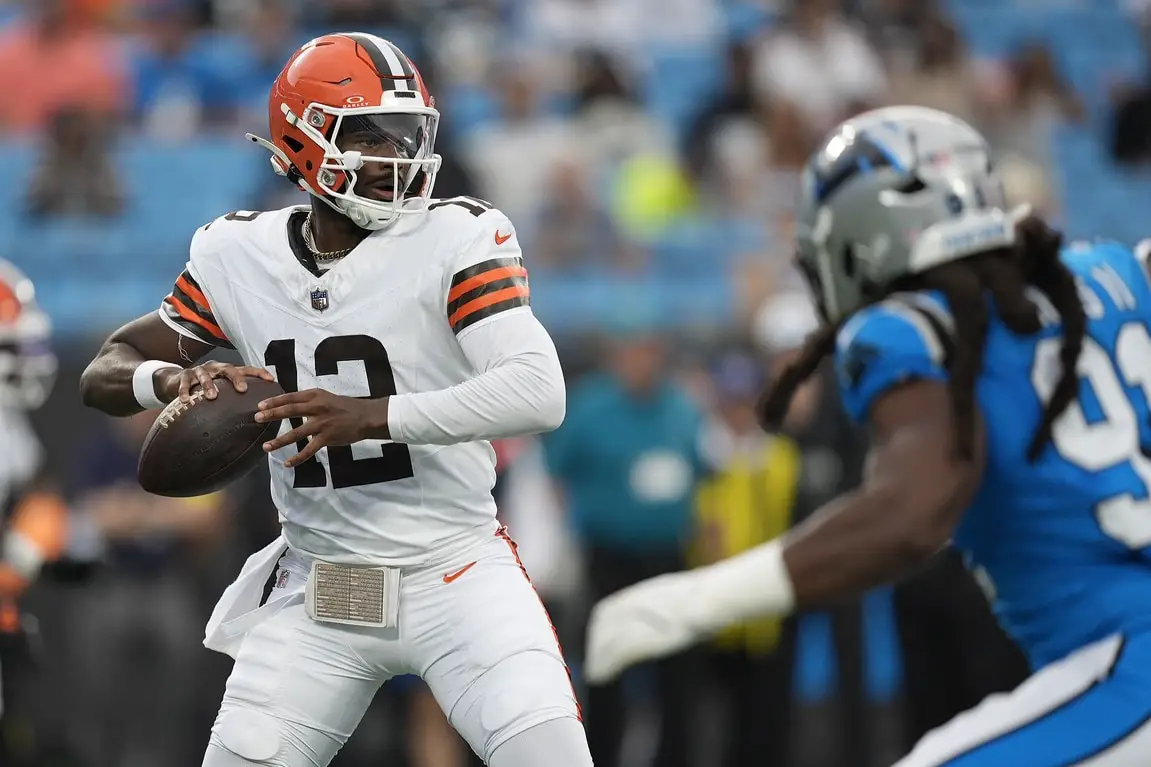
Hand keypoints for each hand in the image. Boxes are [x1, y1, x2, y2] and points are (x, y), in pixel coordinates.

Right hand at [156, 362, 274, 403]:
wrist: (175, 381)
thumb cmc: (204, 388)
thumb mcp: (220, 389)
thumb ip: (234, 398)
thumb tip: (255, 415)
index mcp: (226, 371)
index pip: (246, 369)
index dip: (259, 373)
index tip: (271, 380)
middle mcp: (214, 368)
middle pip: (227, 369)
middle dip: (236, 378)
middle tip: (243, 389)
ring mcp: (199, 371)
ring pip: (205, 376)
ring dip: (209, 385)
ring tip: (212, 396)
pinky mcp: (183, 376)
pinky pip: (184, 383)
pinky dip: (184, 392)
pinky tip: (185, 400)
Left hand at [256, 389, 388, 466]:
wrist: (366, 417)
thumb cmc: (346, 406)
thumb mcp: (326, 397)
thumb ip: (309, 401)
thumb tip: (289, 405)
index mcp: (316, 396)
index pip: (291, 397)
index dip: (275, 401)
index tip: (260, 405)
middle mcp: (317, 408)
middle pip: (290, 411)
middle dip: (272, 415)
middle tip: (256, 418)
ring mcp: (322, 424)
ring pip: (296, 433)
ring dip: (279, 441)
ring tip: (265, 446)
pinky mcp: (327, 438)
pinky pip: (309, 450)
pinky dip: (297, 458)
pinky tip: (287, 463)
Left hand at [583, 571, 706, 684]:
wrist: (711, 596)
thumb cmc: (708, 596)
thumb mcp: (682, 594)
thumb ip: (669, 603)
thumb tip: (680, 611)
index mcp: (643, 593)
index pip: (609, 609)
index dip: (601, 626)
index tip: (598, 639)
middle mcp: (635, 604)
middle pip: (603, 622)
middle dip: (596, 642)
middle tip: (594, 661)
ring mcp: (637, 620)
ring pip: (606, 640)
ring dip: (597, 657)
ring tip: (595, 674)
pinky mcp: (642, 638)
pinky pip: (616, 654)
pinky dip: (605, 666)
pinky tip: (600, 676)